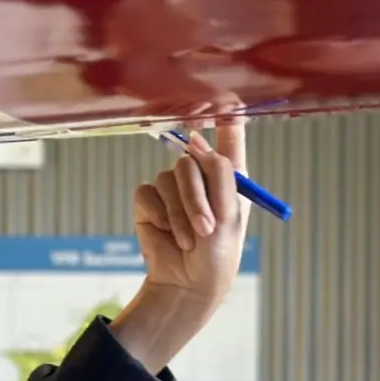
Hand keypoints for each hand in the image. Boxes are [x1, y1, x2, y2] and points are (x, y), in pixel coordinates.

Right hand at [111, 117, 248, 375]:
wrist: (187, 284)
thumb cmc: (217, 254)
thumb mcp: (229, 215)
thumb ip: (217, 174)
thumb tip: (194, 142)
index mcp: (229, 177)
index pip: (229, 135)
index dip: (228, 114)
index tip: (229, 95)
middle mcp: (201, 176)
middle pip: (192, 158)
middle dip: (197, 195)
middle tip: (206, 227)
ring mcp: (173, 187)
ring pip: (170, 177)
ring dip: (182, 213)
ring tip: (190, 240)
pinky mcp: (150, 201)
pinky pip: (150, 193)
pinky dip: (162, 217)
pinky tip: (169, 236)